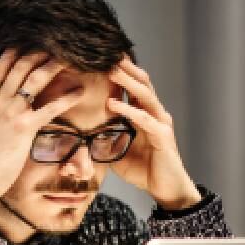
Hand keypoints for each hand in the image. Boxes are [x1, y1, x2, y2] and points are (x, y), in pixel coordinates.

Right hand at [0, 49, 84, 224]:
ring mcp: (11, 113)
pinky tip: (79, 92)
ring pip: (35, 80)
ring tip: (68, 58)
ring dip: (53, 66)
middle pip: (20, 67)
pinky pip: (50, 108)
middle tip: (54, 46)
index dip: (14, 53)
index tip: (26, 43)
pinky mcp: (25, 128)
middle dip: (38, 53)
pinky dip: (67, 98)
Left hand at [106, 57, 201, 210]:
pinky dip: (129, 110)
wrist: (165, 189)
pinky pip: (145, 119)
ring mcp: (160, 123)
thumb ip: (103, 140)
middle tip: (108, 54)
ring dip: (127, 82)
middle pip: (141, 83)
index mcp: (144, 114)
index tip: (103, 59)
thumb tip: (80, 135)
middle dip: (125, 69)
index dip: (121, 73)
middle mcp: (154, 114)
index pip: (133, 87)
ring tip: (111, 71)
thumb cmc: (143, 169)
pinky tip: (113, 104)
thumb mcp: (116, 151)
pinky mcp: (163, 137)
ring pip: (145, 95)